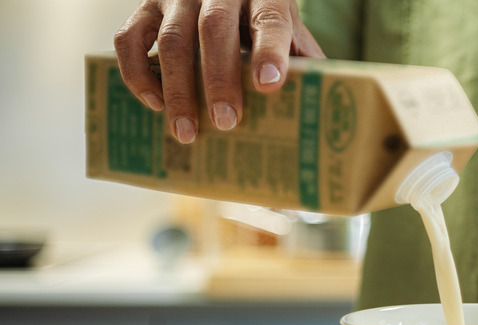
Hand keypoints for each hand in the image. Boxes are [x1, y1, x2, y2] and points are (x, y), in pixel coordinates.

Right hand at [113, 0, 324, 143]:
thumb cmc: (264, 21)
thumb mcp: (291, 33)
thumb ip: (303, 63)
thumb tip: (320, 114)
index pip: (269, 19)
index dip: (269, 52)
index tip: (269, 85)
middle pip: (215, 28)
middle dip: (219, 78)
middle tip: (226, 122)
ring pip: (171, 38)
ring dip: (178, 89)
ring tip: (187, 132)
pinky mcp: (145, 6)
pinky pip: (129, 38)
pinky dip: (137, 73)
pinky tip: (154, 103)